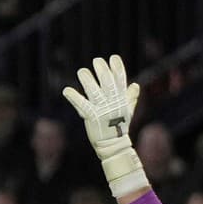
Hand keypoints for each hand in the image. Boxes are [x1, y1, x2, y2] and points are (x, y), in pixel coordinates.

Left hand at [61, 54, 147, 196]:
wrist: (114, 145)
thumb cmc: (119, 126)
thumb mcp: (127, 111)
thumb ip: (130, 97)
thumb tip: (136, 85)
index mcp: (122, 99)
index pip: (121, 80)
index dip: (118, 68)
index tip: (113, 58)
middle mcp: (113, 102)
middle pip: (108, 82)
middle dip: (102, 70)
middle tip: (96, 61)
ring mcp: (102, 109)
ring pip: (94, 91)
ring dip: (87, 80)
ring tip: (82, 72)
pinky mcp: (92, 117)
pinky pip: (82, 104)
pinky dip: (74, 97)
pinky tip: (66, 90)